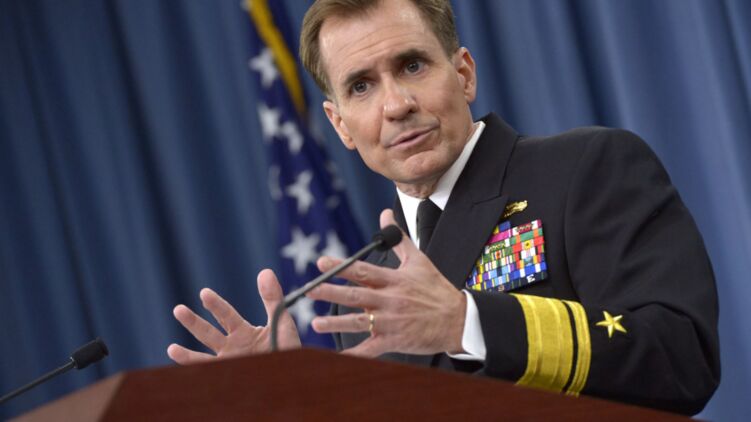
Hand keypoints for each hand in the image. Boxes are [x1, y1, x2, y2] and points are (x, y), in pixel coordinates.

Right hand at [167, 269, 300, 364]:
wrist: (293, 376)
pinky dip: (196, 374)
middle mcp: (232, 347)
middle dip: (193, 323)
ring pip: (203, 357)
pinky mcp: (229, 377)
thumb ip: (273, 298)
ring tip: (171, 349)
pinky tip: (185, 374)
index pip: (226, 315)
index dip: (215, 305)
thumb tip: (265, 271)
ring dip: (187, 355)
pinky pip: (210, 375)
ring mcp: (229, 362)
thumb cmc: (288, 349)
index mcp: (243, 332)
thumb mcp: (281, 322)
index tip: (204, 293)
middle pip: (209, 333)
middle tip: (178, 310)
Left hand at [306, 209, 466, 356]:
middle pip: (356, 295)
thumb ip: (398, 238)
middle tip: (309, 289)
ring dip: (336, 322)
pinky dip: (356, 353)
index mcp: (394, 280)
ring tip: (316, 322)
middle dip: (331, 292)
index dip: (341, 267)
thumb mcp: (419, 260)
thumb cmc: (436, 289)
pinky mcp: (395, 340)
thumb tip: (386, 214)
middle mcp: (391, 300)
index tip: (321, 262)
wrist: (458, 320)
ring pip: (360, 321)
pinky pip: (372, 348)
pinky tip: (339, 356)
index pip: (363, 271)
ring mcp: (392, 322)